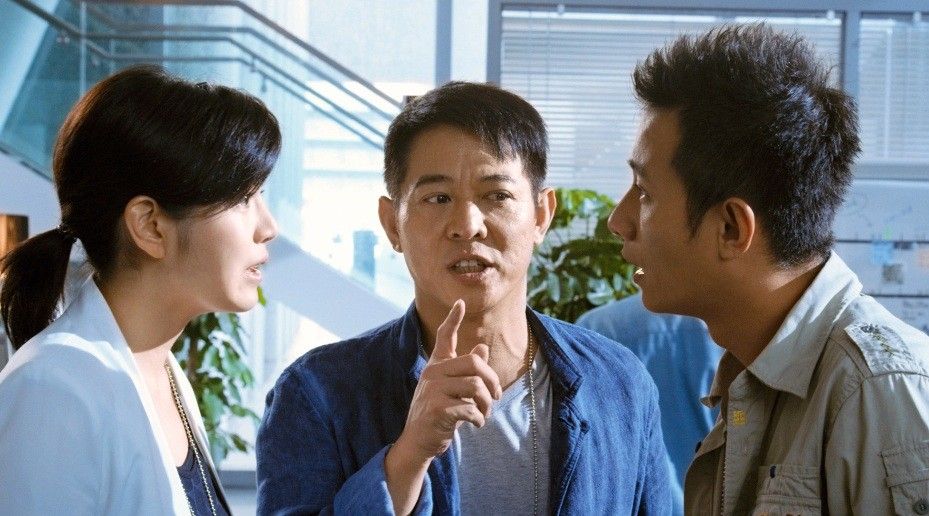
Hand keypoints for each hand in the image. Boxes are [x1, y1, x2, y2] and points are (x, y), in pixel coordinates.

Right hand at [397, 299, 502, 461]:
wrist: (419, 441)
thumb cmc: (439, 412)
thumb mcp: (452, 389)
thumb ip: (466, 371)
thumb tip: (482, 348)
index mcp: (436, 365)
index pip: (443, 337)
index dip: (453, 319)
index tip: (460, 303)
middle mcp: (432, 373)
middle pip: (474, 363)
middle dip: (492, 381)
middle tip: (496, 396)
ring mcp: (433, 391)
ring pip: (476, 386)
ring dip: (487, 404)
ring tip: (485, 413)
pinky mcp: (437, 410)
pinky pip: (470, 408)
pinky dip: (479, 418)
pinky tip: (476, 424)